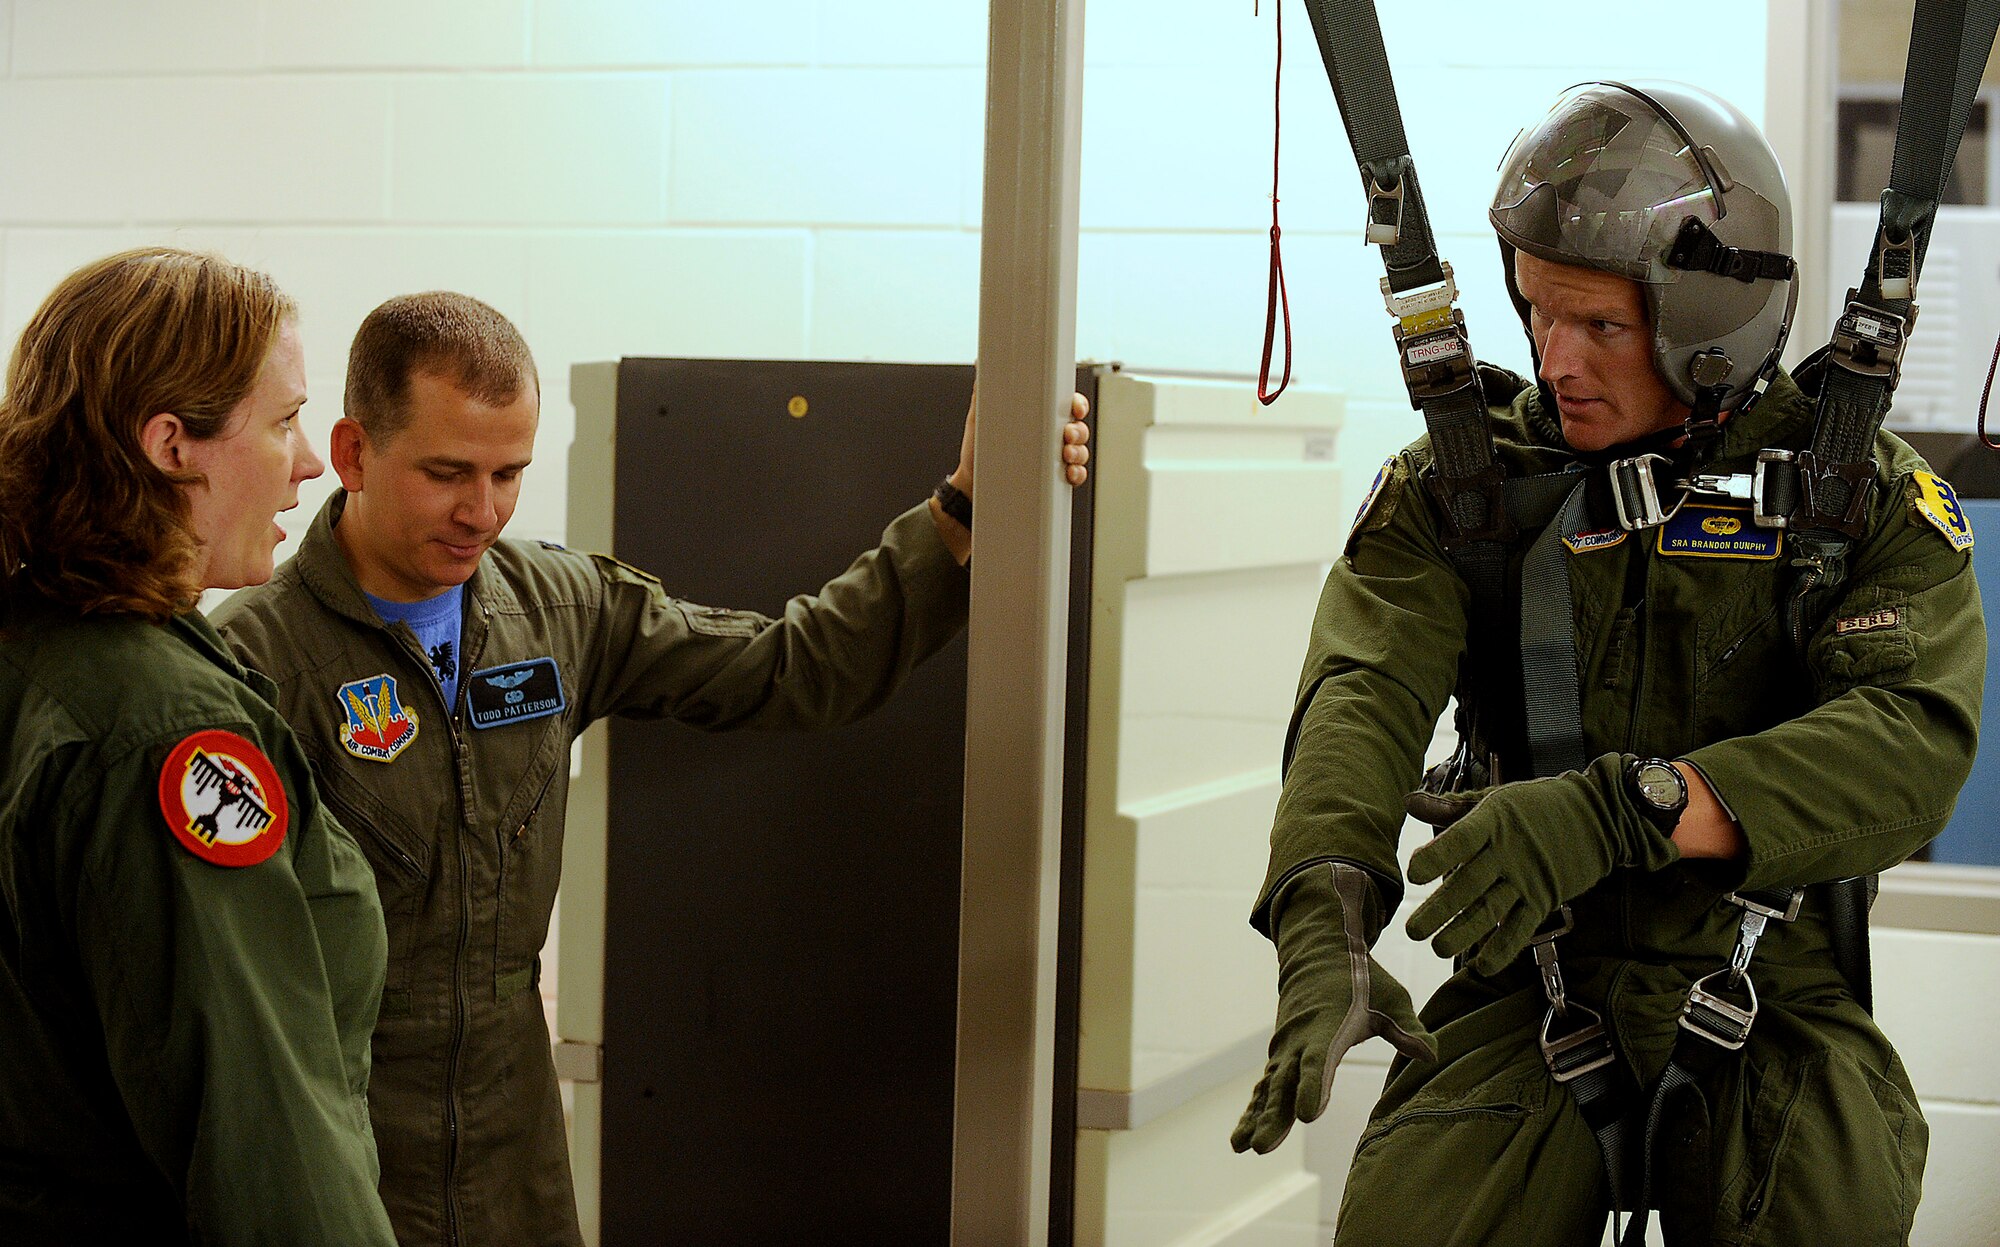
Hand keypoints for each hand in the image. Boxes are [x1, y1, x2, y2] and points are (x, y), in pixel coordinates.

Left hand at [947, 390, 1091, 495]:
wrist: (971, 482)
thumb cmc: (978, 448)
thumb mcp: (980, 417)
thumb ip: (984, 391)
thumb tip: (981, 364)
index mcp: (1039, 416)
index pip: (1066, 405)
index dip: (1077, 405)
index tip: (1075, 408)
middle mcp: (1050, 435)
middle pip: (1078, 427)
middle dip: (1078, 430)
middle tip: (1067, 434)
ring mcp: (1054, 457)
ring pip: (1080, 451)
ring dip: (1078, 452)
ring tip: (1066, 454)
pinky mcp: (1053, 479)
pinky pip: (1075, 475)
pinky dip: (1076, 474)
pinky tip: (1069, 473)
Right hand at [1232, 863, 1434, 1154]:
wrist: (1318, 953)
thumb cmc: (1361, 980)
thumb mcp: (1392, 998)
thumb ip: (1408, 1029)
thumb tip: (1431, 1055)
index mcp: (1328, 1028)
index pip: (1319, 1062)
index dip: (1313, 1087)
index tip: (1307, 1114)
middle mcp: (1300, 1041)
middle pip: (1286, 1083)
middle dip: (1275, 1116)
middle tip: (1262, 1146)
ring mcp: (1286, 1049)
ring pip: (1270, 1088)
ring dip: (1257, 1117)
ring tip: (1243, 1146)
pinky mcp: (1281, 1055)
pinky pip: (1264, 1086)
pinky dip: (1253, 1109)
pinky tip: (1240, 1137)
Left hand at [1403, 754, 1679, 976]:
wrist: (1598, 816)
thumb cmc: (1537, 806)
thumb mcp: (1496, 798)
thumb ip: (1452, 807)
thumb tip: (1410, 803)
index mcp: (1493, 822)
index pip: (1461, 839)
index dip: (1437, 857)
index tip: (1414, 874)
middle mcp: (1508, 852)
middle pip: (1469, 883)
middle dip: (1440, 909)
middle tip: (1412, 931)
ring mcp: (1527, 879)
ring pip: (1491, 910)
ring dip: (1464, 933)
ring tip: (1438, 948)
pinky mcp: (1544, 899)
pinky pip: (1522, 927)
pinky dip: (1503, 948)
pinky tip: (1482, 964)